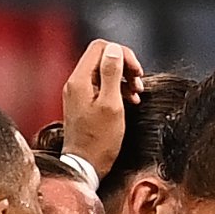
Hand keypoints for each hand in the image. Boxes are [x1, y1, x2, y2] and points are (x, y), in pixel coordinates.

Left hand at [61, 40, 138, 174]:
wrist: (85, 166)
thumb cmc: (99, 141)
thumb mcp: (112, 104)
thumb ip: (112, 74)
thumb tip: (114, 49)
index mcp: (80, 80)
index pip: (100, 47)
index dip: (122, 54)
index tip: (136, 71)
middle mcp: (76, 83)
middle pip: (103, 57)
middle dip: (125, 66)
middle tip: (139, 82)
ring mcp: (79, 93)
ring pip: (104, 72)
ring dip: (124, 78)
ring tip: (137, 93)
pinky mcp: (84, 103)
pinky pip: (102, 86)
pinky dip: (118, 89)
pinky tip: (130, 101)